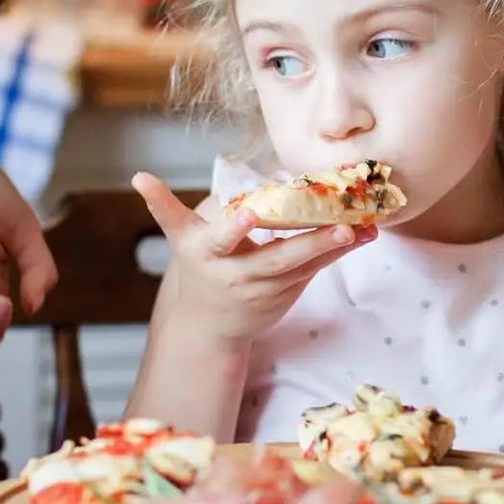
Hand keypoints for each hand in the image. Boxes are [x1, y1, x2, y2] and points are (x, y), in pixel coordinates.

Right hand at [134, 171, 374, 344]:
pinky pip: (313, 270)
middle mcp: (237, 274)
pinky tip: (363, 234)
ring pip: (303, 266)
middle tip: (341, 226)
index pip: (220, 238)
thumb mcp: (177, 236)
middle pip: (276, 258)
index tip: (245, 213)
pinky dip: (337, 253)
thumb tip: (140, 176)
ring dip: (335, 247)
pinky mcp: (286, 294)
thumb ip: (163, 206)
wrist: (208, 327)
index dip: (233, 227)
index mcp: (208, 253)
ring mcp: (264, 289)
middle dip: (309, 243)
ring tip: (363, 227)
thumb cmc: (197, 267)